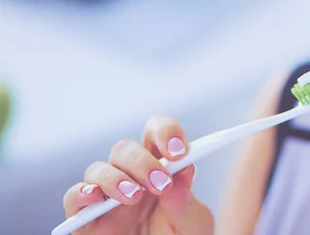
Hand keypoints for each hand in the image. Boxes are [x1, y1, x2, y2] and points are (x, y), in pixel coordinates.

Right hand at [62, 115, 213, 234]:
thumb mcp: (192, 222)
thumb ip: (185, 197)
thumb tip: (183, 168)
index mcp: (159, 167)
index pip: (156, 132)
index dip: (165, 132)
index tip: (178, 152)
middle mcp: (130, 176)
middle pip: (125, 149)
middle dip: (142, 162)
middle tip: (160, 184)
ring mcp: (106, 197)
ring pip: (97, 169)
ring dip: (115, 178)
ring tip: (134, 196)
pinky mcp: (87, 221)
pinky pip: (73, 198)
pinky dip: (80, 193)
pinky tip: (94, 197)